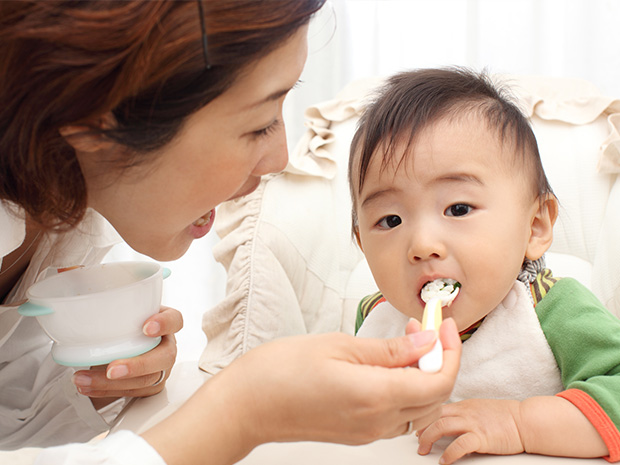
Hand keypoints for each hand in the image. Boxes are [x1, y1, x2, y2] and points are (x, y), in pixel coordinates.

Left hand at [72, 306, 182, 406]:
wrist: (117, 347)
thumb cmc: (122, 325)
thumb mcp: (121, 312)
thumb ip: (111, 307)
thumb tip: (73, 304)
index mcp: (165, 322)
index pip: (175, 320)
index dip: (164, 324)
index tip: (146, 328)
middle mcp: (167, 345)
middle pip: (165, 357)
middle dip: (137, 365)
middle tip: (112, 369)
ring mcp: (161, 368)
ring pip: (146, 380)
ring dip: (112, 383)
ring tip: (83, 379)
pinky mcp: (150, 386)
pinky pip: (133, 393)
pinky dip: (105, 391)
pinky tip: (86, 386)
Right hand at [221, 318, 460, 445]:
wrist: (247, 405)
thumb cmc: (281, 371)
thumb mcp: (339, 346)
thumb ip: (390, 350)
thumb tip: (428, 344)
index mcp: (376, 396)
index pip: (440, 382)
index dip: (451, 352)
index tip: (445, 325)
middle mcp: (377, 421)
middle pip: (435, 397)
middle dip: (440, 359)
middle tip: (425, 328)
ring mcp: (367, 431)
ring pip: (418, 407)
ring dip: (422, 375)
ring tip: (404, 342)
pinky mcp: (357, 432)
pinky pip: (396, 413)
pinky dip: (403, 388)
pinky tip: (386, 364)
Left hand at [417, 398, 523, 463]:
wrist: (526, 421)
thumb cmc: (507, 417)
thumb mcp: (480, 408)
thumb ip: (464, 414)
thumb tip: (452, 423)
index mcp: (464, 405)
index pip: (437, 408)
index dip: (424, 417)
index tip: (417, 426)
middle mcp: (464, 412)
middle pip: (434, 415)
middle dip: (421, 428)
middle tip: (417, 441)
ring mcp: (472, 424)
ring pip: (440, 426)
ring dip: (427, 439)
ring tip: (423, 450)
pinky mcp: (481, 438)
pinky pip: (458, 445)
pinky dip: (448, 454)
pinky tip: (444, 461)